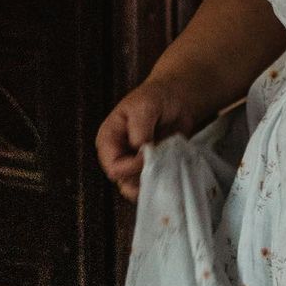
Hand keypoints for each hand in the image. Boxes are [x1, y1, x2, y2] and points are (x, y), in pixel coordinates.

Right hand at [95, 76, 197, 201]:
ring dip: (154, 182)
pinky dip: (162, 182)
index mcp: (109, 141)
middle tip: (163, 164)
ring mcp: (134, 164)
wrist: (176, 99)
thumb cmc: (156, 98)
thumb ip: (140, 129)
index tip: (152, 155)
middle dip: (144, 176)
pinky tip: (172, 172)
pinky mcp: (150, 168)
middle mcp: (118, 156)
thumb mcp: (145, 106)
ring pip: (137, 188)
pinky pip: (151, 184)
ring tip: (168, 168)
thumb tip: (141, 151)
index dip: (133, 167)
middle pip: (124, 182)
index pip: (114, 167)